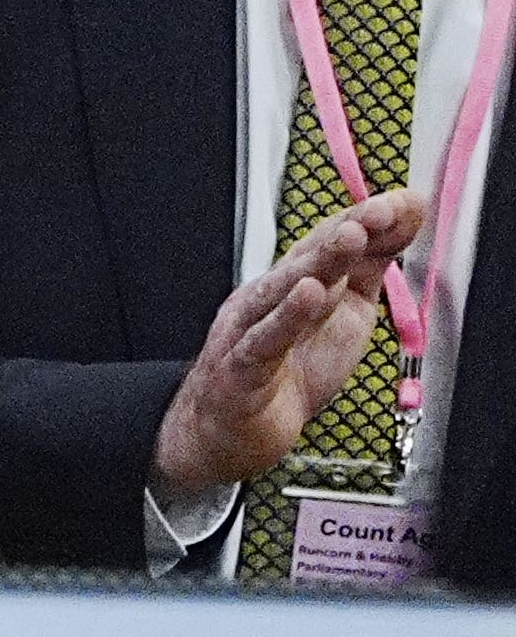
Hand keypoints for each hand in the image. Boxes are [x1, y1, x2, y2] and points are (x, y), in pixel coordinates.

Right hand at [151, 188, 428, 498]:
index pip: (330, 241)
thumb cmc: (286, 372)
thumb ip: (371, 268)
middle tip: (378, 211)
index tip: (404, 204)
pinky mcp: (240, 370)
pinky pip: (263, 341)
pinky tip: (308, 296)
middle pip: (307, 257)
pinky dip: (286, 318)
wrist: (232, 432)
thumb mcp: (345, 314)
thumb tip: (404, 221)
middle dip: (345, 231)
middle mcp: (268, 300)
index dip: (366, 220)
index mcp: (294, 284)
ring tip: (351, 239)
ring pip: (282, 290)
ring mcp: (249, 331)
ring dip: (318, 263)